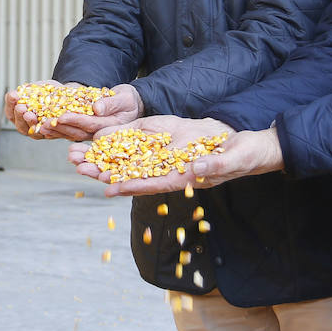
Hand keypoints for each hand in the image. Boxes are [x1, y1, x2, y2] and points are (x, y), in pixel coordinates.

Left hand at [5, 82, 143, 140]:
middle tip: (42, 124)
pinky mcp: (83, 129)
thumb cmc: (130, 100)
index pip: (89, 124)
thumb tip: (97, 108)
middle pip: (75, 132)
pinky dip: (54, 128)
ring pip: (68, 133)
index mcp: (110, 128)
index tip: (61, 116)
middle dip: (58, 128)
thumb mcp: (126, 98)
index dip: (75, 120)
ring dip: (52, 130)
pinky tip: (40, 124)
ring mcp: (89, 133)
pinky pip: (67, 130)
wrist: (130, 103)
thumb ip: (112, 103)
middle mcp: (97, 134)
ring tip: (37, 125)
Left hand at [69, 115, 285, 194]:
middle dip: (108, 171)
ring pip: (135, 160)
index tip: (108, 188)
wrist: (252, 146)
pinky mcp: (172, 145)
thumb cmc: (248, 155)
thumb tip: (198, 169)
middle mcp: (173, 170)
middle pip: (136, 173)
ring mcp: (171, 158)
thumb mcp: (235, 159)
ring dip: (108, 159)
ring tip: (80, 157)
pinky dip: (124, 146)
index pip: (154, 183)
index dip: (131, 186)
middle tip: (79, 167)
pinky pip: (145, 147)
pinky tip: (104, 143)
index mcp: (186, 177)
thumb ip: (217, 165)